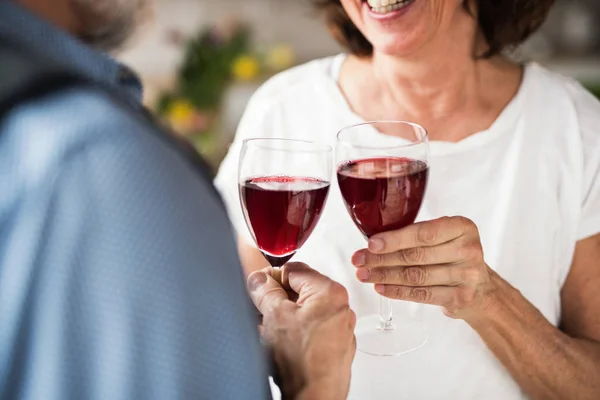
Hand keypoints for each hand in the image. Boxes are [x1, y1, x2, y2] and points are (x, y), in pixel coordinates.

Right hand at [247, 263, 355, 399]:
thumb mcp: (274, 315)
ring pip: (305, 312)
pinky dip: (295, 331)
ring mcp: (340, 329)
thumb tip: (259, 280)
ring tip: (266, 328)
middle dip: (277, 298)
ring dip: (284, 316)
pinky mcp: (335, 347)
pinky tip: (280, 343)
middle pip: (301, 291)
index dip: (272, 277)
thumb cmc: (302, 361)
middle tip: (259, 307)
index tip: (258, 285)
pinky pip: (312, 329)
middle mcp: (341, 308)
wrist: (315, 396)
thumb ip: (265, 291)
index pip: (294, 269)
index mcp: (330, 292)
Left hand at [352, 216, 497, 320]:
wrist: (480, 288)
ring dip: (384, 276)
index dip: (394, 239)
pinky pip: (421, 294)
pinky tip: (381, 287)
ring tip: (364, 275)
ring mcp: (466, 275)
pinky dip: (397, 291)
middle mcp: (468, 249)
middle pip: (416, 255)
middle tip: (359, 260)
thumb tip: (374, 241)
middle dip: (382, 258)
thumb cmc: (452, 255)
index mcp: (462, 227)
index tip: (371, 244)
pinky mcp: (459, 297)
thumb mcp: (443, 236)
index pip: (423, 233)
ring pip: (416, 276)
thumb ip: (416, 233)